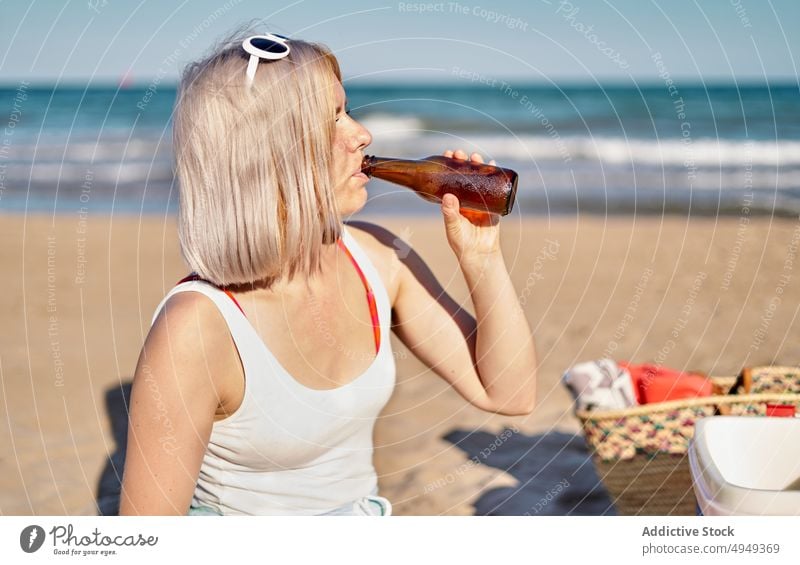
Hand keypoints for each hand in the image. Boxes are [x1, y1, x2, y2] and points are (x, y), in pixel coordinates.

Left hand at [441, 149, 500, 265]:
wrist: (480, 253)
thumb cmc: (462, 242)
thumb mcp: (453, 227)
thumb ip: (449, 213)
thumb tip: (447, 195)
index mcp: (453, 200)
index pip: (449, 178)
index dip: (449, 165)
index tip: (448, 154)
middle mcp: (465, 196)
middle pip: (464, 174)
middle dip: (462, 162)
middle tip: (460, 154)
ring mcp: (479, 199)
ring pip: (479, 178)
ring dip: (478, 165)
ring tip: (476, 157)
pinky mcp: (492, 203)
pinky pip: (494, 186)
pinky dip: (494, 174)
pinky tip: (493, 164)